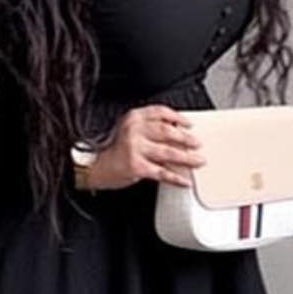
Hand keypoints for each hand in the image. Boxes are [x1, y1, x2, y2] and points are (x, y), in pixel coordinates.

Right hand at [87, 104, 205, 189]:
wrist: (94, 167)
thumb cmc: (114, 150)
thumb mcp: (128, 130)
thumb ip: (149, 128)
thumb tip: (178, 134)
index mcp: (133, 118)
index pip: (160, 112)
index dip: (178, 118)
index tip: (189, 124)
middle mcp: (134, 130)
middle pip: (167, 131)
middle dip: (186, 138)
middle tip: (197, 143)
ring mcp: (135, 148)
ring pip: (168, 152)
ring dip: (187, 157)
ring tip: (198, 160)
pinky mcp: (136, 166)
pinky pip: (161, 172)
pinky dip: (176, 177)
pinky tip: (185, 180)